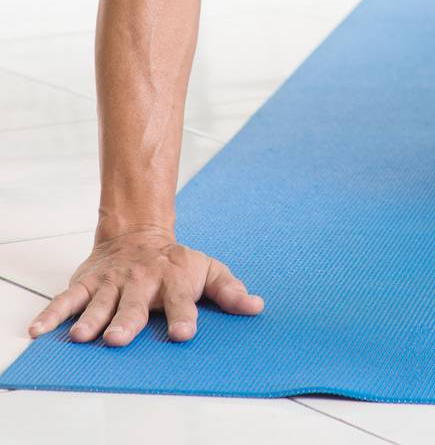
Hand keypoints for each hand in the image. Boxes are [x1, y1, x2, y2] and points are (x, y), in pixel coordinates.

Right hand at [25, 226, 264, 345]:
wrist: (138, 231)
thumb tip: (257, 307)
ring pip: (100, 303)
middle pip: (134, 304)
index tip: (184, 333)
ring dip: (91, 320)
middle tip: (120, 339)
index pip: (180, 299)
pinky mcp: (87, 283)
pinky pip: (67, 299)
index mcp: (173, 278)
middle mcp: (141, 280)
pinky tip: (40, 331)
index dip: (183, 316)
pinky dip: (52, 314)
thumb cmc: (175, 262)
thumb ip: (229, 290)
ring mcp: (112, 282)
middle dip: (126, 321)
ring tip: (82, 337)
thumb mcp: (207, 269)